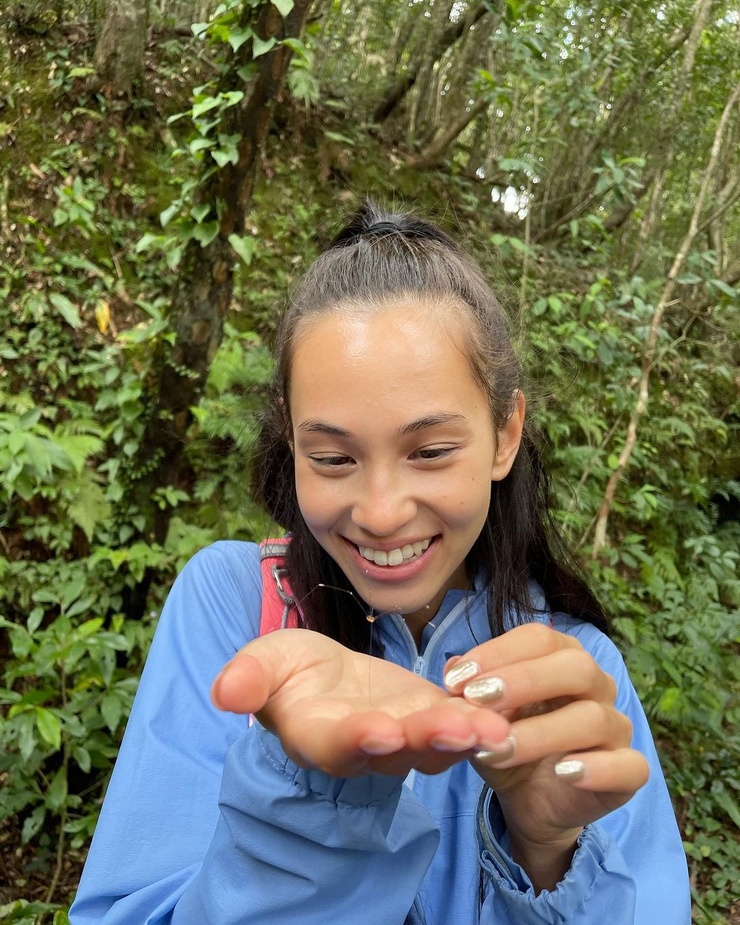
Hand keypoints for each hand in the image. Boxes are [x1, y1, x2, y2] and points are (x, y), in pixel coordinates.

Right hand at [212, 629, 510, 778]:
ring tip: (499, 729)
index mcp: (320, 735)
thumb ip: (247, 676)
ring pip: (436, 744)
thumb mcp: (262, 663)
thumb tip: (224, 692)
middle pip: (398, 750)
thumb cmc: (289, 672)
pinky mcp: (432, 716)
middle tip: (463, 731)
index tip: (378, 730)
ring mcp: (404, 735)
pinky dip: (483, 717)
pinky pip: (460, 721)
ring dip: (467, 737)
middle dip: (429, 740)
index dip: (356, 740)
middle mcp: (366, 747)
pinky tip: (510, 707)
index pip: (337, 744)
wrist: (323, 677)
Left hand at [443, 624, 648, 889]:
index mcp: (562, 658)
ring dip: (540, 732)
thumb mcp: (480, 715)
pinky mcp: (630, 772)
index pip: (539, 637)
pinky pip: (628, 766)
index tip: (455, 679)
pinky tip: (563, 772)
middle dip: (523, 680)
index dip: (498, 653)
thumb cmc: (508, 741)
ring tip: (497, 748)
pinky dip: (597, 769)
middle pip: (575, 666)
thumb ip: (467, 690)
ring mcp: (617, 727)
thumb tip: (453, 667)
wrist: (529, 799)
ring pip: (593, 718)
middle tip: (476, 699)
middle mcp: (596, 685)